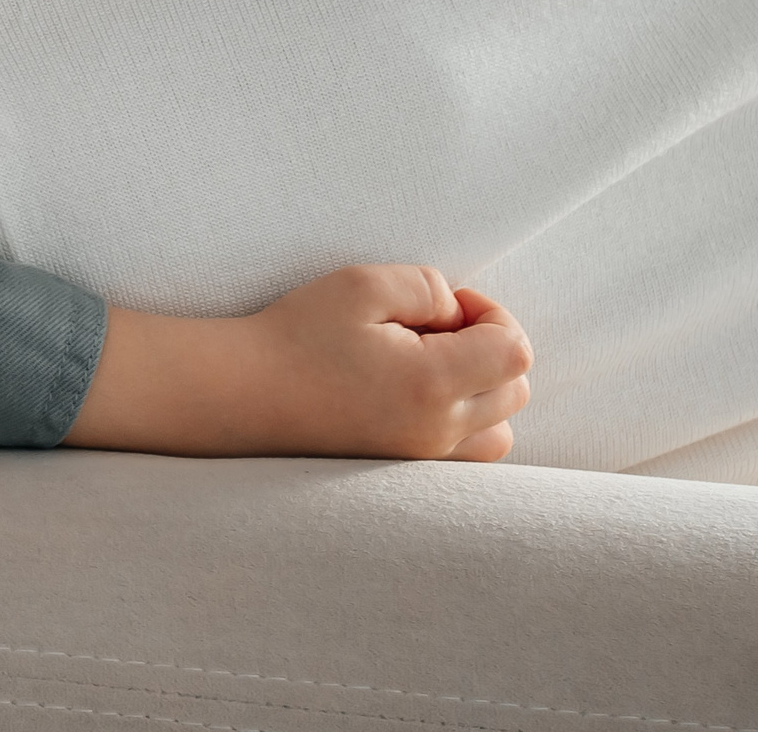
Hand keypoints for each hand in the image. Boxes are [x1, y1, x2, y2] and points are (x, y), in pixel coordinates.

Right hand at [63, 264, 531, 461]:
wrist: (242, 393)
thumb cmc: (296, 335)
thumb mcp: (361, 285)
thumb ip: (427, 287)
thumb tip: (457, 313)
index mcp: (434, 383)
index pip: (514, 350)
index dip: (491, 314)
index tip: (445, 305)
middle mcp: (438, 431)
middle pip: (515, 390)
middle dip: (489, 347)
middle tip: (431, 326)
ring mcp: (422, 459)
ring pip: (499, 430)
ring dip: (483, 390)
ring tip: (428, 363)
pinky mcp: (403, 472)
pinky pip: (466, 456)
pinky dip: (463, 423)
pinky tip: (415, 395)